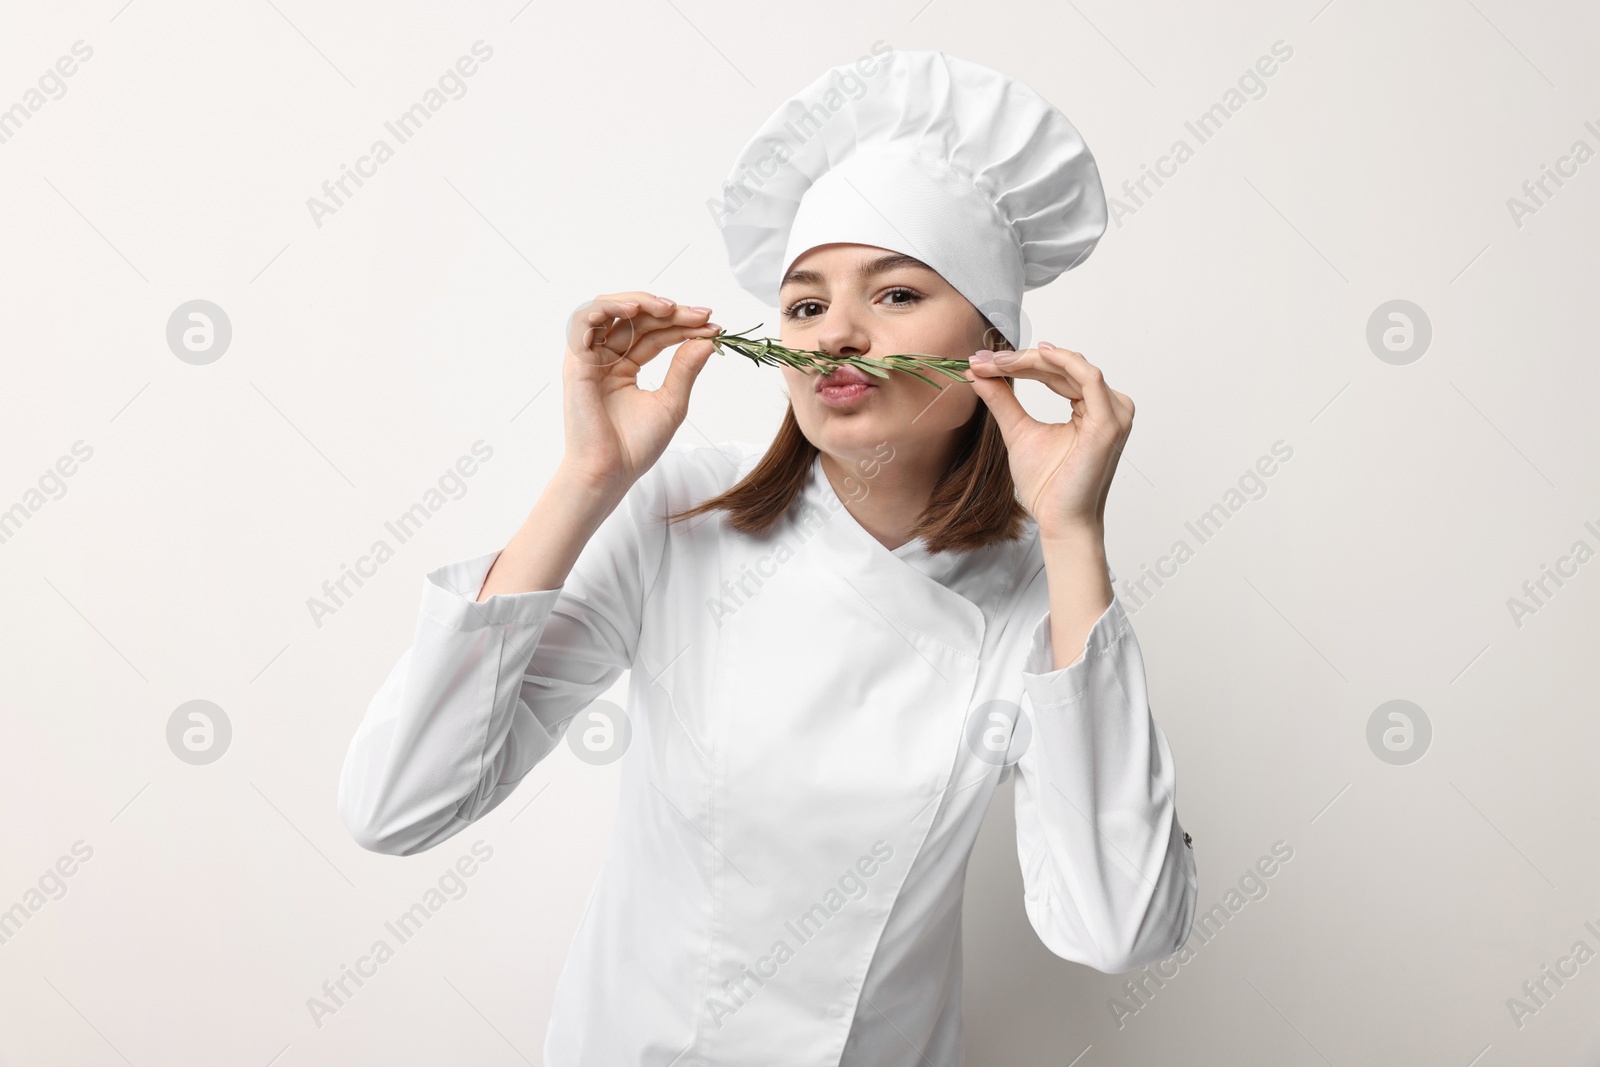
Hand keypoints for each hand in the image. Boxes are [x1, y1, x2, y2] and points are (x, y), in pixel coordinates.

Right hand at [561, 291, 721, 498]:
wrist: (609, 472)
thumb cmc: (635, 446)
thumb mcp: (671, 402)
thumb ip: (685, 369)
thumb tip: (707, 340)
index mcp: (625, 367)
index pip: (656, 334)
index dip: (684, 326)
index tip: (714, 327)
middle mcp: (606, 357)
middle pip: (638, 319)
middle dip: (672, 312)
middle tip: (703, 315)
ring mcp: (590, 357)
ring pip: (611, 310)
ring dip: (642, 302)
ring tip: (672, 309)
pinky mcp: (576, 360)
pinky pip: (587, 319)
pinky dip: (611, 307)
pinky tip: (638, 310)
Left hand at [965, 342, 1134, 537]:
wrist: (1059, 521)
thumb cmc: (1046, 485)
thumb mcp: (1017, 432)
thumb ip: (1002, 401)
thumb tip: (977, 373)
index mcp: (1092, 408)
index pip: (1056, 374)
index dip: (1020, 364)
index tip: (982, 362)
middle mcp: (1108, 407)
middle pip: (1063, 368)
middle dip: (1021, 360)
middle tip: (985, 360)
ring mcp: (1113, 414)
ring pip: (1073, 367)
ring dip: (1034, 361)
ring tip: (998, 362)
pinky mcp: (1109, 423)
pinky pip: (1089, 379)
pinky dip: (1062, 363)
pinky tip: (1038, 356)